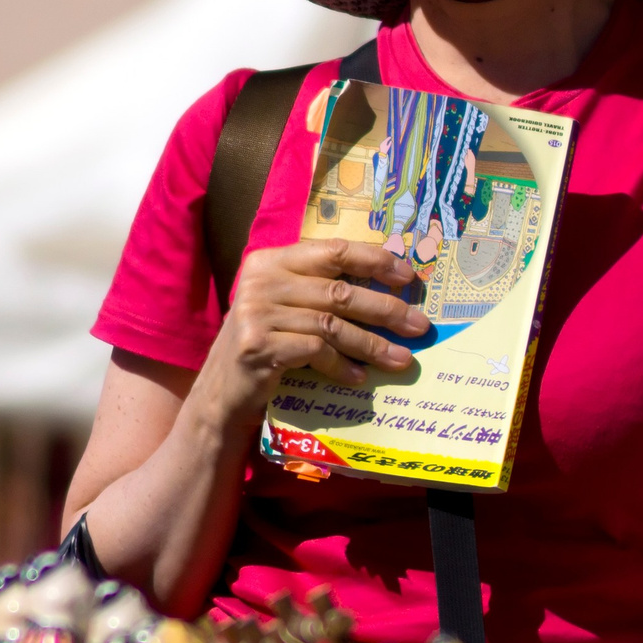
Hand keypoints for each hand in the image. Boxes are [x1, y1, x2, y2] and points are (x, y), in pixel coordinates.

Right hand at [202, 240, 428, 410]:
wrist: (222, 391)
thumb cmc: (267, 345)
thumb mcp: (289, 308)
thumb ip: (323, 290)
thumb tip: (392, 290)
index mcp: (272, 260)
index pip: (334, 250)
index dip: (375, 260)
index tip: (408, 277)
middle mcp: (262, 280)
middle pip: (340, 291)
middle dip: (386, 310)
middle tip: (420, 326)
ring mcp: (257, 312)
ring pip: (332, 324)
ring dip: (372, 345)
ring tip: (401, 359)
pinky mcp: (258, 346)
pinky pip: (316, 351)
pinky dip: (342, 365)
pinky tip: (358, 377)